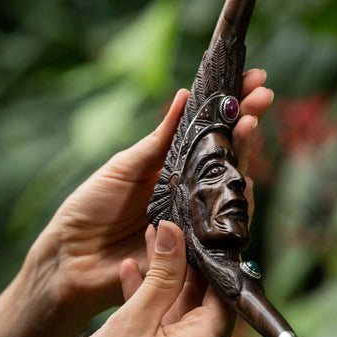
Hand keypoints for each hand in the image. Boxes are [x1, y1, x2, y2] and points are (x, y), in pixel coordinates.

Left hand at [22, 69, 271, 325]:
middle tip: (262, 93)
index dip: (228, 106)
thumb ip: (159, 140)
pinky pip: (223, 224)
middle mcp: (188, 188)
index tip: (250, 79)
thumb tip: (185, 96)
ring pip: (229, 182)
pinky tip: (245, 176)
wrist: (73, 256)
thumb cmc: (93, 207)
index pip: (206, 132)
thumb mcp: (125, 166)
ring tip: (250, 121)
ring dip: (244, 151)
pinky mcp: (196, 246)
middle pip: (226, 152)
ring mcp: (194, 215)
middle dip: (245, 120)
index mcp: (170, 165)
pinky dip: (235, 201)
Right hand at [34, 221, 234, 336]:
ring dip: (161, 285)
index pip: (220, 292)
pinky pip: (168, 335)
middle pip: (199, 302)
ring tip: (146, 249)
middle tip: (163, 235)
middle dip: (178, 267)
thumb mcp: (135, 318)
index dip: (204, 259)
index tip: (190, 233)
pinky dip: (153, 311)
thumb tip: (174, 232)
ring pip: (180, 316)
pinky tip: (132, 279)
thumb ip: (162, 272)